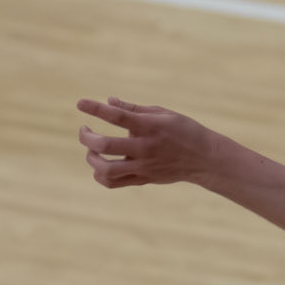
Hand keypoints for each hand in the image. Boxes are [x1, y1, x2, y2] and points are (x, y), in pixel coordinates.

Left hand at [77, 96, 221, 187]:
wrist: (205, 158)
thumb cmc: (184, 130)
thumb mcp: (163, 113)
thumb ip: (135, 109)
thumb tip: (109, 101)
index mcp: (150, 127)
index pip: (116, 116)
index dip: (95, 108)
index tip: (80, 103)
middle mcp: (144, 147)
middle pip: (104, 145)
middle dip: (86, 137)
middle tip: (84, 130)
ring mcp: (143, 166)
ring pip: (106, 170)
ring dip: (91, 159)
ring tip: (91, 150)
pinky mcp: (143, 179)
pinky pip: (113, 183)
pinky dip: (100, 175)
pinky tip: (100, 166)